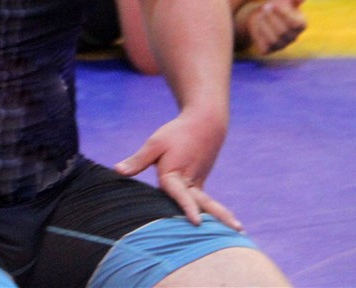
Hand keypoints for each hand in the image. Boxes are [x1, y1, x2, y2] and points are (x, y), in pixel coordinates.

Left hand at [114, 113, 241, 229]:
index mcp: (176, 174)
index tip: (197, 221)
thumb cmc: (177, 133)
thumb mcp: (155, 144)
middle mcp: (190, 182)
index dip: (187, 207)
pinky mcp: (201, 184)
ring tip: (238, 231)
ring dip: (221, 217)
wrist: (205, 124)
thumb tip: (117, 171)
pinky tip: (219, 228)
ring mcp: (199, 184)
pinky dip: (212, 212)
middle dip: (219, 217)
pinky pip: (204, 201)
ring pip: (207, 204)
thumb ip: (138, 160)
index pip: (180, 194)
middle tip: (237, 229)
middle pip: (205, 203)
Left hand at [242, 0, 307, 54]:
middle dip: (271, 18)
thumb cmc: (277, 4)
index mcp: (301, 24)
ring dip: (264, 25)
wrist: (260, 14)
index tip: (273, 4)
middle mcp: (293, 37)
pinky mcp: (269, 50)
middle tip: (264, 7)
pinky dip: (258, 35)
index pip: (296, 24)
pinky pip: (264, 47)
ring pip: (274, 40)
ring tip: (260, 15)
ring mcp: (281, 45)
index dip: (283, 14)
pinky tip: (257, 25)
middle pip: (283, 32)